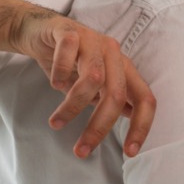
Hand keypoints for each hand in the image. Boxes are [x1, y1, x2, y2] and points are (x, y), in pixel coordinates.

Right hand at [13, 9, 154, 158]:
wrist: (39, 30)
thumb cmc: (67, 60)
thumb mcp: (91, 82)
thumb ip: (108, 97)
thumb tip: (130, 115)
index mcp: (123, 68)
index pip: (144, 99)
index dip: (141, 127)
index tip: (129, 152)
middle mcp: (112, 53)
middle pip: (115, 94)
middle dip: (98, 127)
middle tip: (80, 150)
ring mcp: (91, 40)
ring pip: (92, 78)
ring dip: (72, 106)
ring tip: (56, 122)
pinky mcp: (68, 31)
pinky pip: (67, 54)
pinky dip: (59, 73)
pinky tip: (53, 83)